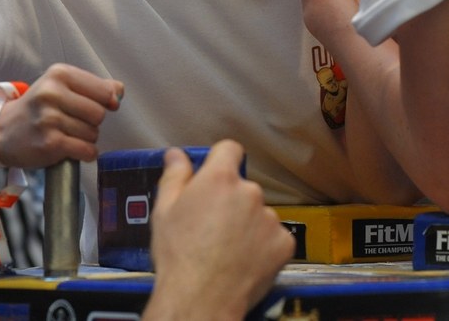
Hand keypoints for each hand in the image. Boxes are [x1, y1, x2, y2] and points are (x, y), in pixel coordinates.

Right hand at [0, 63, 123, 167]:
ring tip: (67, 134)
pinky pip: (86, 150)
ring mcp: (49, 119)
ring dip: (86, 138)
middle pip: (100, 113)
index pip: (105, 91)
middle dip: (93, 122)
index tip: (99, 106)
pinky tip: (73, 149)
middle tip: (75, 123)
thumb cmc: (38, 108)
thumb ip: (94, 87)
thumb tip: (119, 92)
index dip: (107, 102)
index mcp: (59, 75)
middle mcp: (52, 94)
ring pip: (93, 133)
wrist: (1, 131)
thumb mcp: (61, 86)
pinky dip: (86, 153)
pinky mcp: (49, 143)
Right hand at [143, 141, 293, 320]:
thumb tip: (177, 155)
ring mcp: (270, 218)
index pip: (229, 150)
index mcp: (220, 179)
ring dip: (248, 226)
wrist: (201, 299)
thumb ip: (174, 177)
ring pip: (259, 215)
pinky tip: (245, 261)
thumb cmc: (179, 257)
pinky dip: (264, 247)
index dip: (221, 161)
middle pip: (243, 188)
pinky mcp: (284, 242)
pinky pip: (275, 237)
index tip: (214, 177)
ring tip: (227, 251)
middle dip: (231, 203)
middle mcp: (250, 192)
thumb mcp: (164, 212)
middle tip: (212, 229)